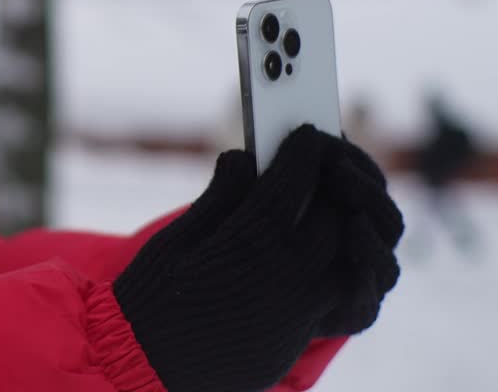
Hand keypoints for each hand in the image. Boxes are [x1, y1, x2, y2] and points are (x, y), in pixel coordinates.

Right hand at [113, 126, 402, 391]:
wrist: (146, 362)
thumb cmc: (152, 295)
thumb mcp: (177, 237)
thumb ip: (219, 197)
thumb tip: (243, 158)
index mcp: (248, 239)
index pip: (295, 180)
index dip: (304, 151)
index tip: (306, 134)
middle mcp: (285, 271)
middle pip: (333, 211)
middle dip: (333, 180)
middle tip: (324, 163)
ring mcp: (301, 305)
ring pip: (350, 253)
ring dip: (349, 223)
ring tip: (335, 205)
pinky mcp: (304, 331)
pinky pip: (349, 297)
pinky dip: (351, 269)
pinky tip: (337, 252)